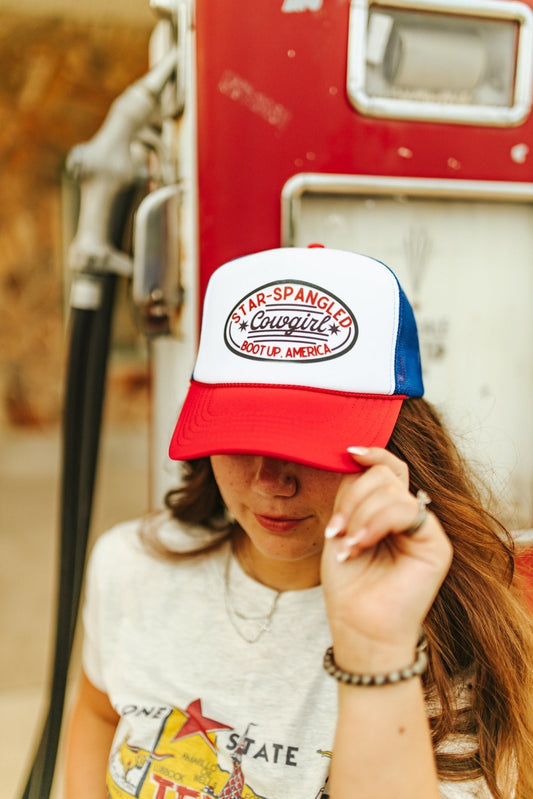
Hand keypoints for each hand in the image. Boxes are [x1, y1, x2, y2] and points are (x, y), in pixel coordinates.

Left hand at [321, 447, 452, 671]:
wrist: (359, 626)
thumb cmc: (349, 584)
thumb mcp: (341, 529)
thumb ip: (350, 496)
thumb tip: (353, 458)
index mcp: (386, 511)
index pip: (386, 469)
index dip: (372, 453)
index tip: (348, 452)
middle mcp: (408, 516)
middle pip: (385, 474)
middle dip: (352, 498)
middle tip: (336, 530)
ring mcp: (423, 528)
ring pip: (392, 490)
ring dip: (359, 515)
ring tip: (348, 545)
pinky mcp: (436, 543)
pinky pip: (406, 510)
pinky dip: (376, 523)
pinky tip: (361, 544)